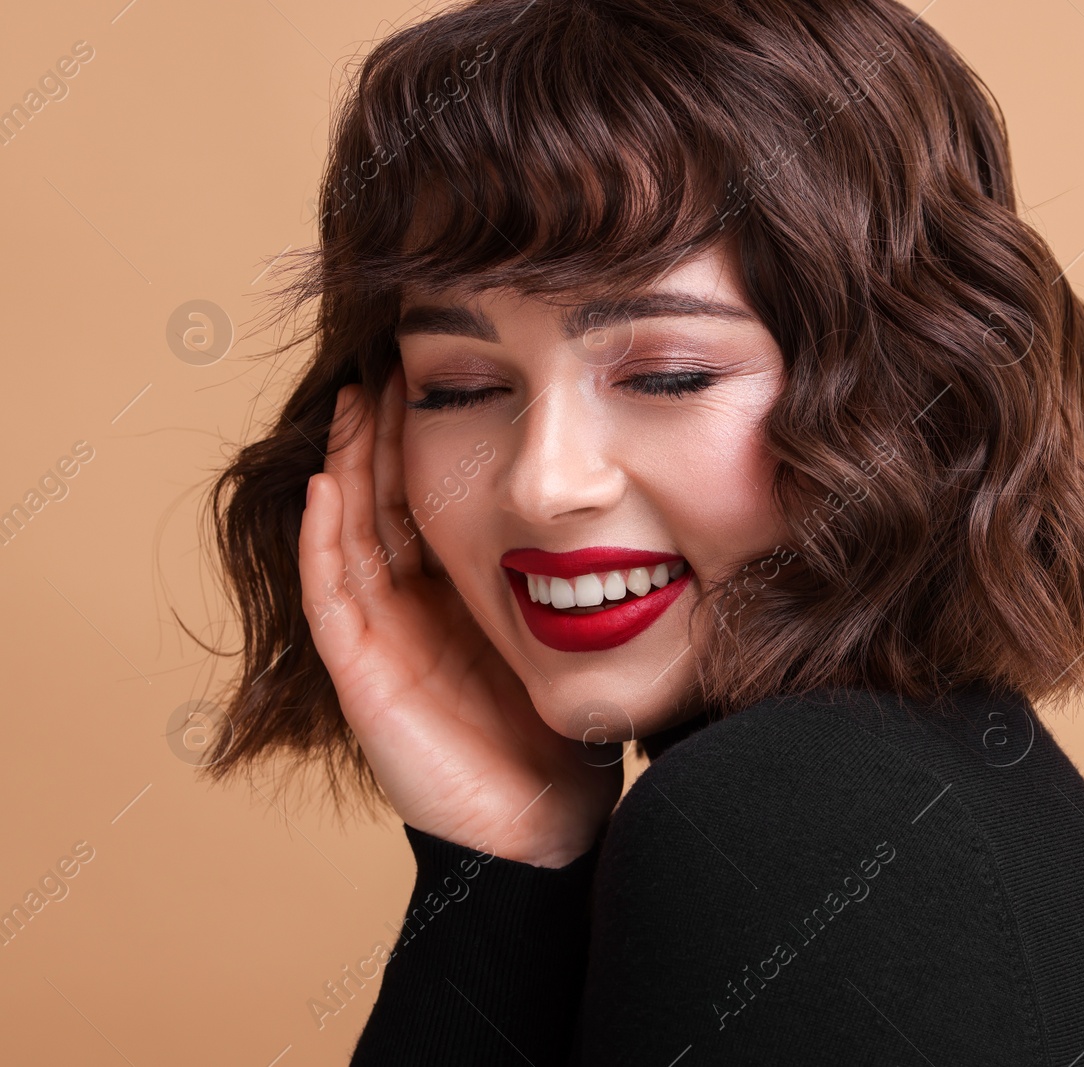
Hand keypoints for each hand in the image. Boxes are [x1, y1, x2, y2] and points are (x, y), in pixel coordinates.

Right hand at [297, 373, 620, 866]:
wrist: (547, 826)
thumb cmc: (563, 736)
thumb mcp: (565, 637)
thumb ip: (568, 584)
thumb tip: (617, 511)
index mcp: (456, 602)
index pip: (427, 508)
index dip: (425, 447)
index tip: (437, 380)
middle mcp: (411, 615)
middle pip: (381, 510)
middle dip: (383, 443)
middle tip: (386, 372)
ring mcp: (381, 644)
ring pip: (349, 538)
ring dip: (348, 472)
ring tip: (355, 406)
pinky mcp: (364, 677)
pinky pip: (333, 597)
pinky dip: (325, 539)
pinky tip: (328, 485)